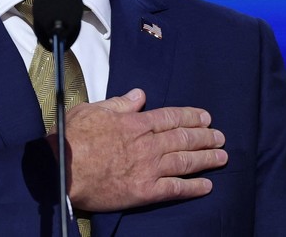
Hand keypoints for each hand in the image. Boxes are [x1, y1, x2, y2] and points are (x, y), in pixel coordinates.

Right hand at [51, 88, 227, 211]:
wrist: (62, 169)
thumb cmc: (73, 137)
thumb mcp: (94, 110)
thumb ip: (120, 103)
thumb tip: (139, 95)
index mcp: (135, 122)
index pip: (171, 117)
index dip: (191, 117)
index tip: (206, 117)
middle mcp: (147, 144)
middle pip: (183, 138)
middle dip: (205, 136)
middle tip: (220, 137)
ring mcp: (148, 168)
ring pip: (185, 161)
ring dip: (206, 158)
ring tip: (222, 157)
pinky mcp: (144, 191)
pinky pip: (175, 189)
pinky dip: (193, 187)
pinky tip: (207, 186)